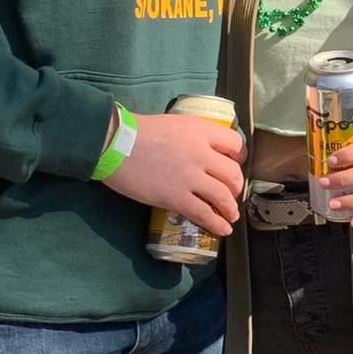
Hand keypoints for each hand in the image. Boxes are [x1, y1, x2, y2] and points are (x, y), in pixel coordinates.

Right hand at [102, 111, 246, 234]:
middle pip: (232, 173)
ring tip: (230, 215)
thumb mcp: (174, 124)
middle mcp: (202, 154)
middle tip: (231, 192)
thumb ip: (192, 137)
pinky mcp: (176, 198)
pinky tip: (222, 229)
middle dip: (235, 186)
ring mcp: (190, 177)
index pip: (235, 143)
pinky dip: (217, 223)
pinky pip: (204, 214)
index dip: (238, 155)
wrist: (114, 144)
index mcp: (201, 131)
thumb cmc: (138, 132)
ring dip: (230, 208)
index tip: (236, 163)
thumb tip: (201, 151)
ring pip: (223, 196)